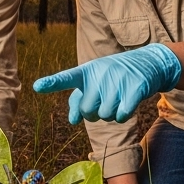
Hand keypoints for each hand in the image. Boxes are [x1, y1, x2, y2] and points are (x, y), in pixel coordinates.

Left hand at [33, 43, 181, 123]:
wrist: (146, 63)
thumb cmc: (113, 77)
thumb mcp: (94, 82)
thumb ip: (79, 100)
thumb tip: (73, 120)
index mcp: (86, 71)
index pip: (66, 78)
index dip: (51, 83)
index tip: (37, 87)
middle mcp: (100, 74)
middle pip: (88, 111)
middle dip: (95, 114)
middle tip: (103, 102)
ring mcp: (117, 80)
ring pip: (105, 115)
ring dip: (111, 115)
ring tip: (117, 99)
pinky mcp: (135, 88)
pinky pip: (121, 116)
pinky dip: (123, 115)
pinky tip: (127, 104)